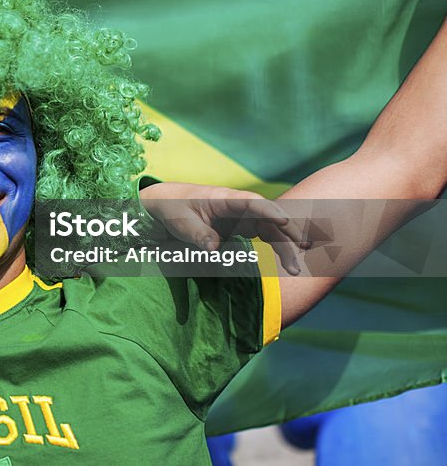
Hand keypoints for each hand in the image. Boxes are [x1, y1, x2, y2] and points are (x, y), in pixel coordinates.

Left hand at [139, 182, 306, 274]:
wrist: (167, 205)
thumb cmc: (173, 209)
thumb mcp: (181, 221)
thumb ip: (198, 233)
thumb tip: (214, 249)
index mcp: (224, 199)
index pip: (252, 203)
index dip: (269, 211)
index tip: (284, 220)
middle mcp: (239, 207)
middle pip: (269, 218)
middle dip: (287, 233)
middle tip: (303, 249)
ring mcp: (243, 217)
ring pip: (271, 230)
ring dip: (285, 247)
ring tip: (295, 270)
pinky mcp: (242, 228)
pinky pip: (265, 235)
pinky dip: (277, 246)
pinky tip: (288, 262)